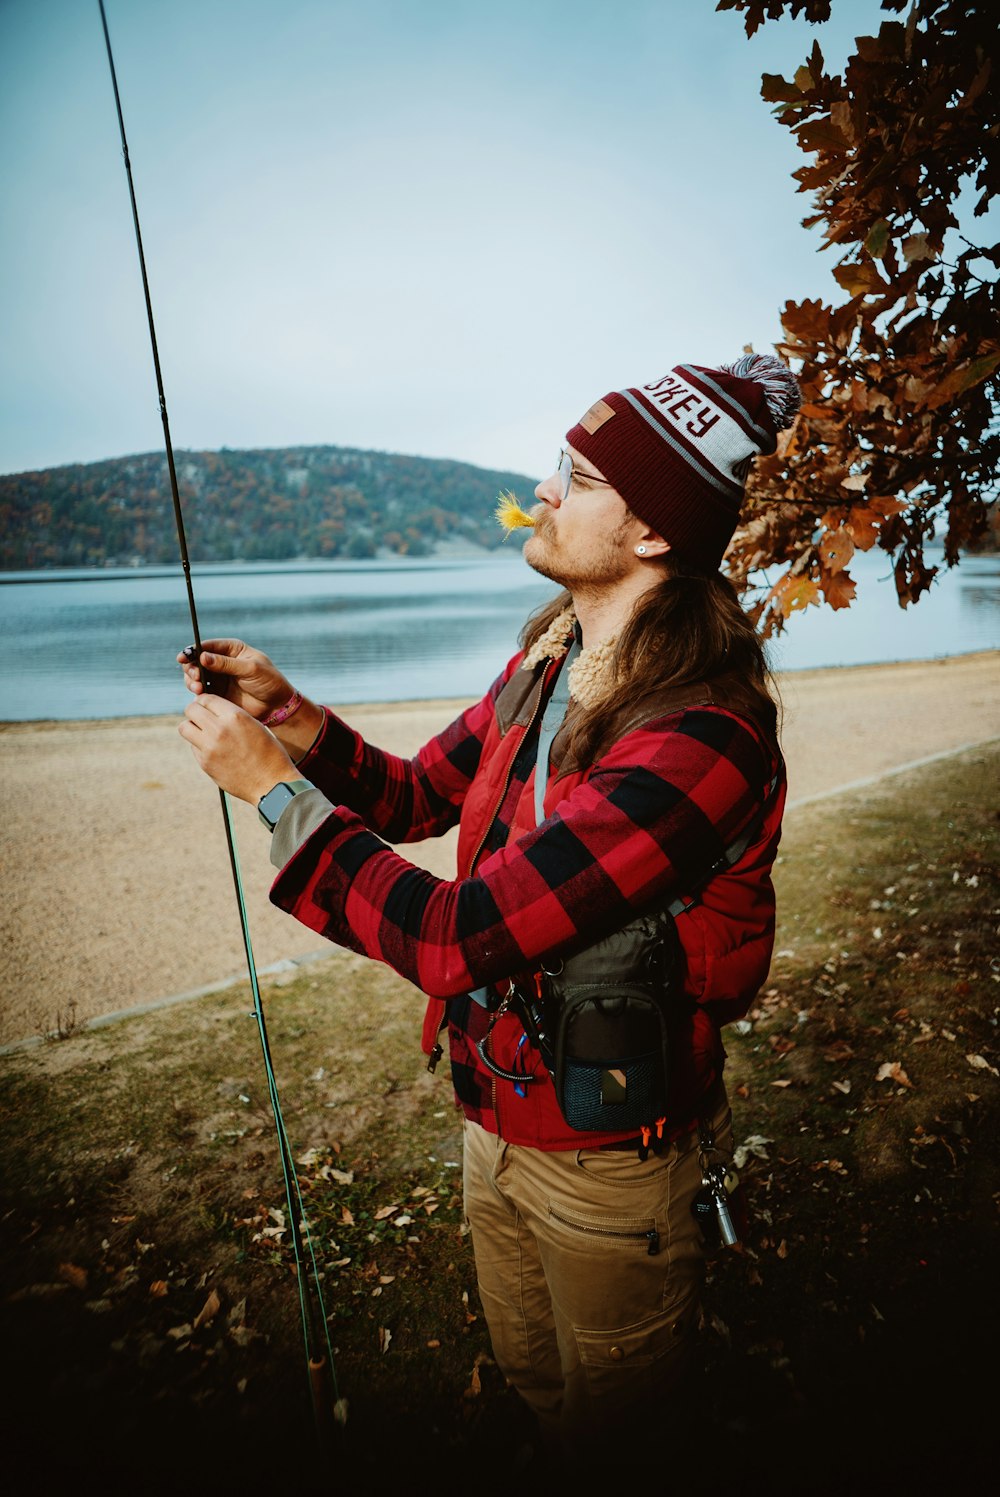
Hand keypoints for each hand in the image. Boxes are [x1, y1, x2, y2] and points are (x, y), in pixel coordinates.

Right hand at [176, 638, 292, 718]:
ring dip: (191, 680)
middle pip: (197, 660)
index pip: (208, 646)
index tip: (184, 657)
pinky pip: (201, 690)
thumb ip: (226, 664)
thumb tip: (203, 657)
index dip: (193, 650)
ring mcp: (218, 678)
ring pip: (196, 675)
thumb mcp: (250, 669)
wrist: (276, 706)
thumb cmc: (269, 682)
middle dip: (191, 667)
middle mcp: (222, 661)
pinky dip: (197, 691)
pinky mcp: (217, 693)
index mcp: (232, 649)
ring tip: (198, 687)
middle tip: (194, 676)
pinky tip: (200, 695)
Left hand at [178, 694, 297, 804]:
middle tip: (201, 717)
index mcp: (235, 716)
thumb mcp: (254, 725)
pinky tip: (213, 750)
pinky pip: (193, 747)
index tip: (207, 706)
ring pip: (184, 727)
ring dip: (191, 727)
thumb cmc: (268, 753)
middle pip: (191, 710)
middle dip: (195, 711)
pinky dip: (199, 746)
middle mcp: (219, 728)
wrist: (272, 783)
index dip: (205, 701)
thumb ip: (232, 715)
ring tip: (202, 732)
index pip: (206, 698)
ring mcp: (210, 747)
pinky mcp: (205, 763)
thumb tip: (210, 711)